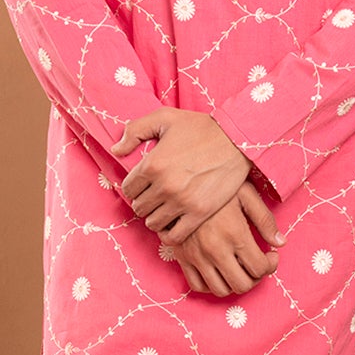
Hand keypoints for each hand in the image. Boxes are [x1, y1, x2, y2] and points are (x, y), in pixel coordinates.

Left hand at [112, 108, 256, 243]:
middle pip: (139, 207)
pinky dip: (169, 233)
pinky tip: (174, 222)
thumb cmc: (201, 127)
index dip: (133, 186)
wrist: (238, 140)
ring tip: (164, 209)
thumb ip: (135, 130)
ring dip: (155, 217)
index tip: (143, 184)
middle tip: (154, 196)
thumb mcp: (165, 118)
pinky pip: (174, 236)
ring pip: (153, 223)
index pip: (128, 188)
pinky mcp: (199, 213)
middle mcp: (164, 186)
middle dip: (144, 201)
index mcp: (152, 164)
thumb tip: (116, 150)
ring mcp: (182, 202)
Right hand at [161, 182, 286, 296]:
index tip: (271, 255)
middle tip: (256, 265)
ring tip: (238, 268)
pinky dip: (210, 285)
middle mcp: (215, 249)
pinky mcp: (182, 256)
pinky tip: (218, 271)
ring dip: (234, 284)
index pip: (260, 268)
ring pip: (220, 290)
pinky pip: (196, 285)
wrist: (180, 181)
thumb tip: (280, 243)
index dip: (271, 265)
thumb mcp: (246, 194)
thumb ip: (265, 220)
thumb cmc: (217, 184)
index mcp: (235, 233)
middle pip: (242, 285)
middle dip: (255, 278)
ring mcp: (196, 255)